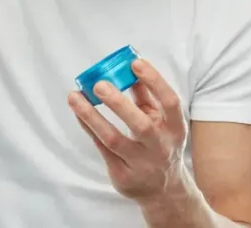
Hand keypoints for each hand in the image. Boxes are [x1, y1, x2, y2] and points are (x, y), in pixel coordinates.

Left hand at [68, 57, 188, 202]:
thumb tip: (129, 65)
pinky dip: (88, 127)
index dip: (155, 81)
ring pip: (114, 139)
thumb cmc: (159, 143)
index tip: (135, 63)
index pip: (170, 102)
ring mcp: (141, 164)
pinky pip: (101, 147)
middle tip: (98, 84)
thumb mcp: (161, 120)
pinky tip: (78, 112)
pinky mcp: (122, 175)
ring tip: (75, 97)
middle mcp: (161, 147)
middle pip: (141, 125)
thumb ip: (146, 95)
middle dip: (119, 103)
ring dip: (92, 116)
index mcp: (175, 128)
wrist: (163, 189)